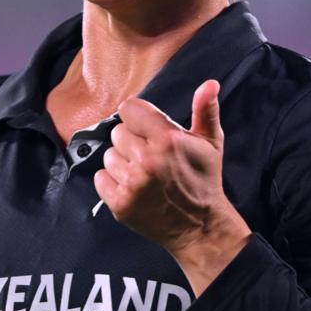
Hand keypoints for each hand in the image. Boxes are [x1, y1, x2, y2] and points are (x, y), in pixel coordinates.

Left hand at [94, 79, 251, 294]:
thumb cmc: (204, 180)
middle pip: (117, 132)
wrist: (200, 227)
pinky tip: (133, 187)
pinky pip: (100, 178)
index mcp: (167, 139)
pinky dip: (112, 182)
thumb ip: (205, 110)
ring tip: (142, 173)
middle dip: (132, 141)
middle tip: (150, 156)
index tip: (147, 129)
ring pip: (108, 155)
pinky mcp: (120, 203)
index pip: (128, 109)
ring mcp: (132, 183)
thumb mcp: (211, 142)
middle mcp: (147, 160)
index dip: (138, 118)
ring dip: (122, 162)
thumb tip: (209, 83)